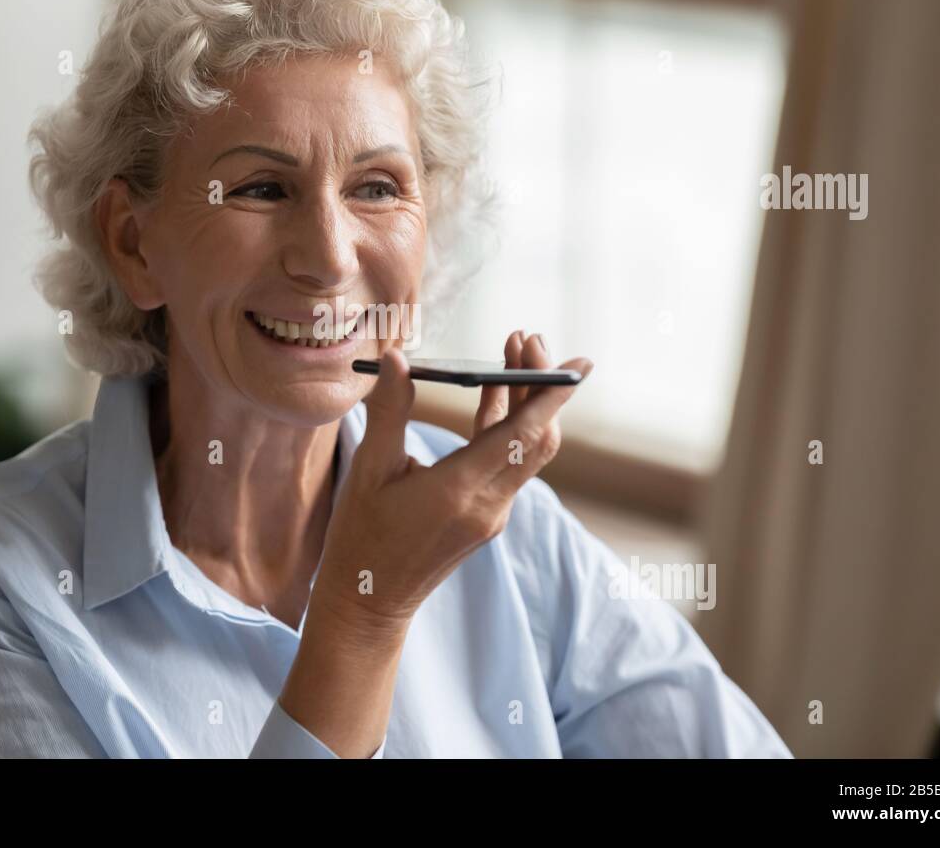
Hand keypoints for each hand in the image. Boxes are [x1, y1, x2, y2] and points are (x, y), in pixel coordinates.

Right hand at [311, 331, 592, 631]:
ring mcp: (493, 514)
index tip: (578, 362)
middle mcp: (488, 505)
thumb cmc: (361, 536)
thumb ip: (389, 411)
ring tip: (513, 354)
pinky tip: (494, 396)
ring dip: (528, 403)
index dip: (553, 394)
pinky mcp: (488, 517)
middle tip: (526, 338)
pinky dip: (510, 426)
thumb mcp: (367, 469)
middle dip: (541, 385)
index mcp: (459, 490)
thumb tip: (396, 359)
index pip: (522, 435)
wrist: (369, 600)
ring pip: (529, 451)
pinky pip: (510, 464)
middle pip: (538, 438)